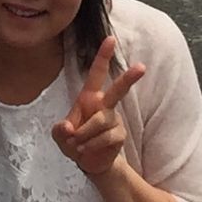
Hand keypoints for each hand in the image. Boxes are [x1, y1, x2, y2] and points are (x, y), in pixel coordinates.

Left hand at [51, 36, 145, 177]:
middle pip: (118, 89)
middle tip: (141, 67)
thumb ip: (59, 130)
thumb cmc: (74, 141)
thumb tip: (68, 127)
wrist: (89, 162)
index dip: (103, 56)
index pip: (97, 73)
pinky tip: (85, 150)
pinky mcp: (120, 135)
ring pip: (100, 120)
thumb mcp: (60, 135)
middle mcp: (104, 105)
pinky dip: (91, 145)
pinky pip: (105, 137)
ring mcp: (114, 119)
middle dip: (129, 78)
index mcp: (89, 97)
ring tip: (76, 143)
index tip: (110, 38)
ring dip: (83, 134)